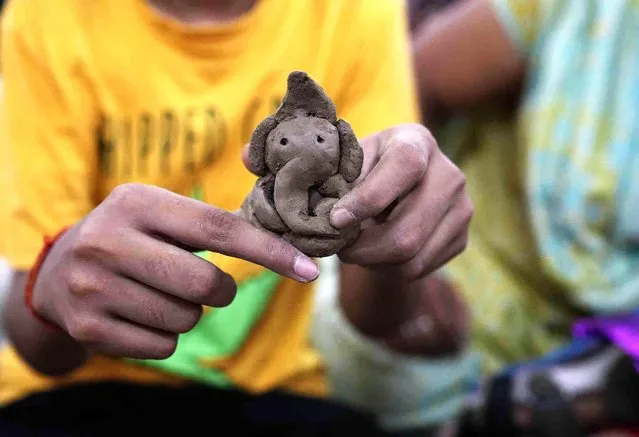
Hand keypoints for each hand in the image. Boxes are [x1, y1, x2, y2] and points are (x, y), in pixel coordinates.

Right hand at [33, 184, 318, 359]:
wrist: (57, 274)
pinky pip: (164, 347)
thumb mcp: (158, 214)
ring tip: (159, 293)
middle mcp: (108, 240)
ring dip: (188, 312)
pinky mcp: (87, 327)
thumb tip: (287, 241)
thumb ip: (211, 223)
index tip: (309, 271)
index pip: (219, 228)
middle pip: (206, 284)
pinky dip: (165, 336)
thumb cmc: (131, 239)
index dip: (269, 251)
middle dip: (219, 291)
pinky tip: (140, 315)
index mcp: (135, 202)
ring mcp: (92, 286)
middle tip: (205, 284)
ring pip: (186, 319)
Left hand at [331, 123, 471, 278]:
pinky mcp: (462, 238)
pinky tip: (378, 250)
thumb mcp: (351, 163)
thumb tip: (332, 217)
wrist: (400, 183)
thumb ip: (343, 183)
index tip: (336, 220)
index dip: (368, 199)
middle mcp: (449, 174)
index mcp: (417, 142)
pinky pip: (419, 269)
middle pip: (407, 231)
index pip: (403, 167)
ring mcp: (462, 208)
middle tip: (339, 248)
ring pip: (412, 258)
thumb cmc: (366, 169)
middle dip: (364, 248)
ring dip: (374, 261)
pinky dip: (389, 268)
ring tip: (356, 248)